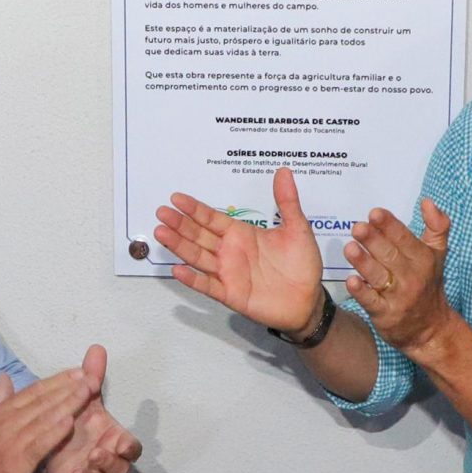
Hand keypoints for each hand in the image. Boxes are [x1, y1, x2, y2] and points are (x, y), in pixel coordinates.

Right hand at [0, 370, 93, 472]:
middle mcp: (8, 421)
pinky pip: (40, 442)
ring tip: (88, 392)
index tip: (77, 371)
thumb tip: (4, 378)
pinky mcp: (19, 459)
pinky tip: (70, 422)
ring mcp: (14, 439)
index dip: (57, 380)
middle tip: (90, 376)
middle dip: (69, 386)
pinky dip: (55, 431)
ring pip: (45, 416)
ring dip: (68, 403)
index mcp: (2, 412)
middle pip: (43, 399)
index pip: (34, 391)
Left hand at [39, 346, 140, 472]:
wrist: (43, 439)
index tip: (120, 443)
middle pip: (121, 469)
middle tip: (92, 454)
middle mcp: (106, 459)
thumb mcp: (78, 397)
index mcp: (112, 437)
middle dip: (109, 463)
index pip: (131, 447)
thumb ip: (90, 375)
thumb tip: (96, 348)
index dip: (129, 447)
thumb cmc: (71, 419)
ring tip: (77, 471)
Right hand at [153, 167, 327, 333]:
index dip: (194, 209)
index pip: (211, 218)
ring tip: (162, 233)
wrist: (309, 300)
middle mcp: (230, 252)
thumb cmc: (301, 266)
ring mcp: (228, 273)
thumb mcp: (298, 229)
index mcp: (241, 234)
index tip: (177, 198)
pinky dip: (193, 279)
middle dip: (179, 224)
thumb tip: (284, 172)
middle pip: (198, 235)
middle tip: (162, 212)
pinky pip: (208, 285)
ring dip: (179, 246)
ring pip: (198, 257)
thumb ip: (288, 202)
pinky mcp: (231, 294)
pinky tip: (179, 269)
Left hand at [343, 199, 454, 358]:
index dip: (389, 225)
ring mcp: (398, 297)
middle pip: (390, 255)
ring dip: (364, 262)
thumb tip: (428, 202)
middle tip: (358, 227)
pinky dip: (362, 292)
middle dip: (373, 240)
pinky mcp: (386, 315)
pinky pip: (372, 302)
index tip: (375, 213)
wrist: (431, 329)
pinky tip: (351, 281)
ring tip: (349, 248)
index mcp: (422, 258)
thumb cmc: (428, 285)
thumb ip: (437, 226)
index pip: (404, 238)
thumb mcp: (437, 254)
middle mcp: (412, 276)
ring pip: (379, 276)